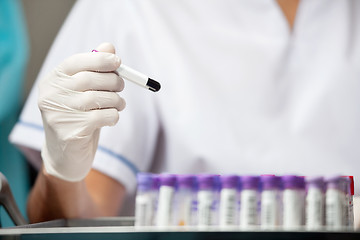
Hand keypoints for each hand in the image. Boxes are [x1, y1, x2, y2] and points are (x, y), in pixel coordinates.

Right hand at [38, 43, 124, 181]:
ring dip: (116, 100)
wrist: (65, 156)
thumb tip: (109, 47)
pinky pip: (103, 116)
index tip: (118, 62)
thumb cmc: (78, 118)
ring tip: (119, 104)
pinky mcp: (71, 132)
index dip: (100, 60)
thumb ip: (94, 69)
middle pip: (89, 79)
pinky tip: (111, 118)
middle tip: (121, 86)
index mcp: (52, 81)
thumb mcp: (84, 93)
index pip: (76, 62)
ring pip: (98, 98)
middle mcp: (51, 96)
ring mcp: (59, 115)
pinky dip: (114, 115)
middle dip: (113, 81)